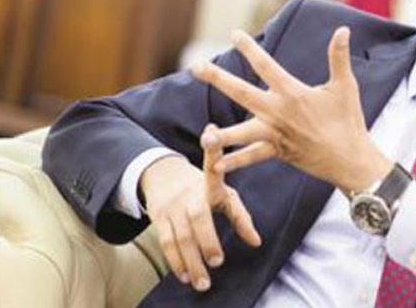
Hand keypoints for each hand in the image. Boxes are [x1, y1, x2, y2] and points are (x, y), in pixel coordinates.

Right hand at [139, 124, 261, 291]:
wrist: (162, 175)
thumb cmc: (203, 186)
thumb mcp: (223, 193)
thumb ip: (240, 216)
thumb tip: (257, 242)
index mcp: (208, 180)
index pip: (211, 164)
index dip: (213, 150)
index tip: (211, 133)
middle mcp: (189, 191)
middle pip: (197, 216)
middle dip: (207, 240)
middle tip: (217, 261)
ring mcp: (172, 205)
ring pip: (180, 236)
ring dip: (190, 261)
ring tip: (203, 283)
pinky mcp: (158, 217)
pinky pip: (166, 243)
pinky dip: (175, 262)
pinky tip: (185, 276)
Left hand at [191, 27, 391, 193]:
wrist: (350, 158)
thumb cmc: (348, 120)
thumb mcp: (345, 85)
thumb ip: (339, 57)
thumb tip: (343, 29)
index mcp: (292, 93)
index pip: (266, 65)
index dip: (249, 48)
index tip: (234, 34)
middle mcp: (278, 112)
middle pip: (241, 92)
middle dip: (217, 78)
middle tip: (196, 66)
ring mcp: (275, 133)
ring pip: (242, 132)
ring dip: (222, 133)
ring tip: (204, 133)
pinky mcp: (277, 151)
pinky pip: (253, 156)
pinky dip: (236, 160)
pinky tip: (217, 164)